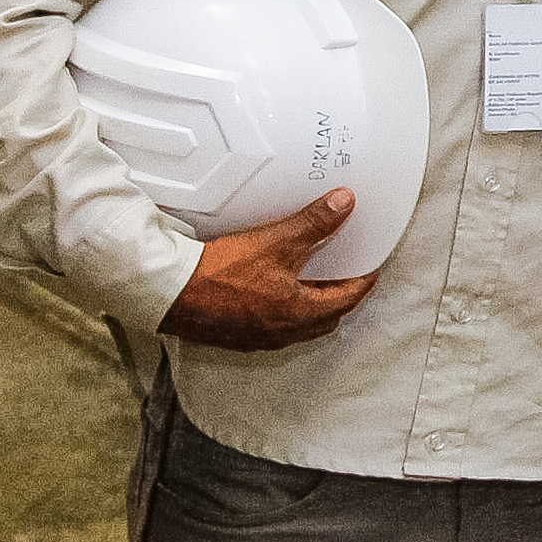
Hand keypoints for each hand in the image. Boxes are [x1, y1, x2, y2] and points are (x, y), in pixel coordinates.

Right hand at [157, 189, 380, 351]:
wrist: (171, 293)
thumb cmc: (223, 273)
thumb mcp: (275, 242)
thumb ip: (313, 223)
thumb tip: (345, 203)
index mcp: (300, 314)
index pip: (347, 299)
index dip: (363, 281)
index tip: (371, 267)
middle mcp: (284, 333)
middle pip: (327, 317)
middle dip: (340, 297)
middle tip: (346, 274)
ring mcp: (259, 338)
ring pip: (301, 326)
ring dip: (313, 307)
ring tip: (313, 282)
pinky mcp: (236, 337)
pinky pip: (275, 328)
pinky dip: (286, 312)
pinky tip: (276, 295)